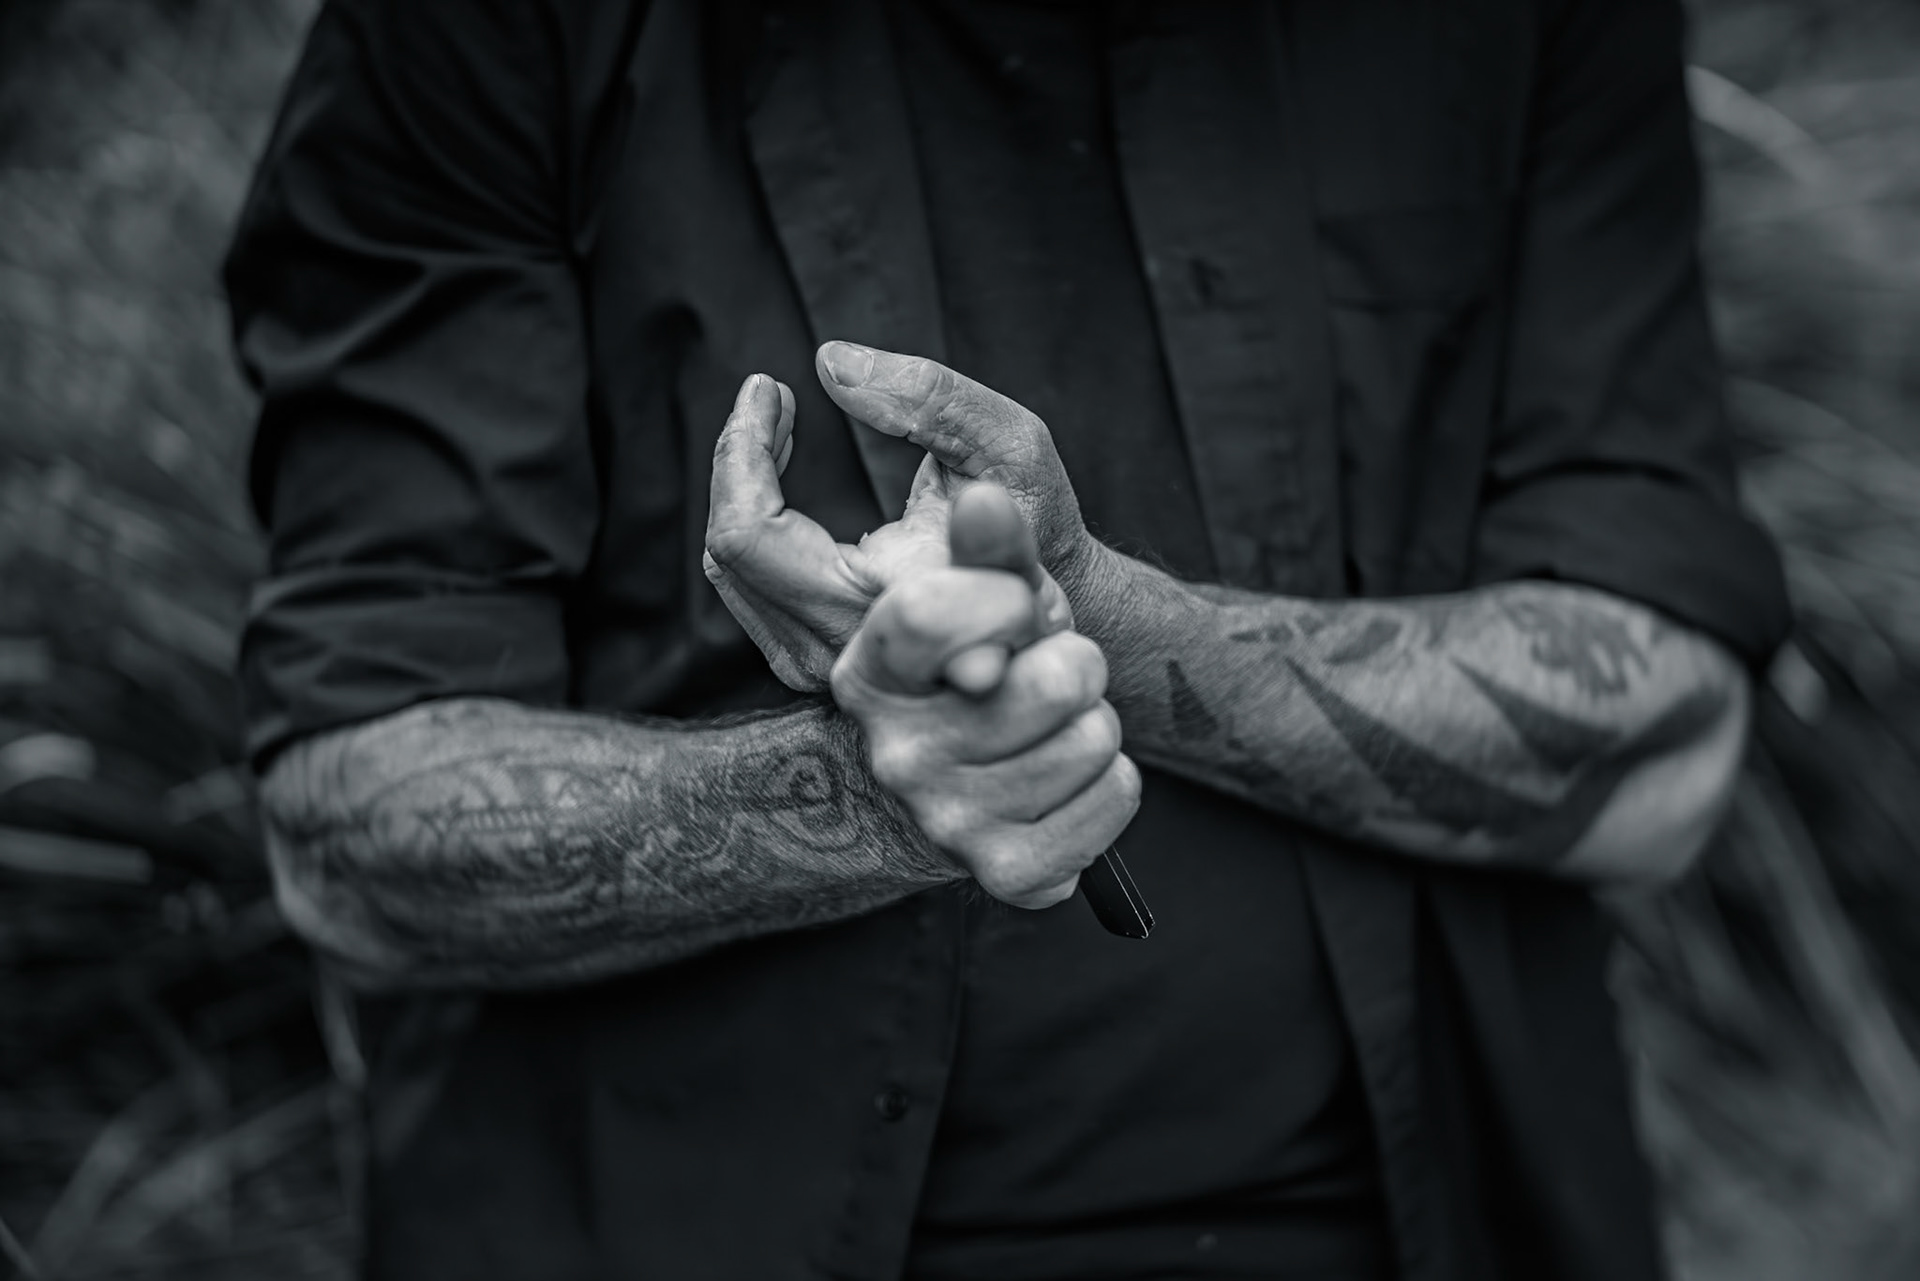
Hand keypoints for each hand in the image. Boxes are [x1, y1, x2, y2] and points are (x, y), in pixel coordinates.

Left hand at [704, 369, 1072, 689]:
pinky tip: (782, 478)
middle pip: (731, 558)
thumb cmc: (1043, 529)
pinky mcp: (826, 661)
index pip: (752, 537)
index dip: (742, 452)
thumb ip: (933, 400)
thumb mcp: (1013, 447)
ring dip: (744, 492)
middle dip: (738, 461)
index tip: (769, 388)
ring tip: (777, 427)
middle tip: (770, 398)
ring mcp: (832, 668)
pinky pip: (757, 593)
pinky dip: (758, 527)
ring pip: (735, 579)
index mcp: (888, 604)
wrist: (1064, 619)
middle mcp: (848, 653)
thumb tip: (831, 363)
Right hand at [830, 490, 1140, 909]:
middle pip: (1056, 678)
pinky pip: (1117, 797)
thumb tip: (984, 495)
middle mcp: (896, 753)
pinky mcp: (1010, 872)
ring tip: (1051, 729)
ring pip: (1096, 738)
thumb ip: (989, 546)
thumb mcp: (985, 599)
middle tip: (1039, 678)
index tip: (1015, 609)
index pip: (931, 611)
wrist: (974, 786)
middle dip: (1073, 662)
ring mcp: (949, 821)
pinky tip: (1067, 781)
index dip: (1003, 599)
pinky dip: (1112, 783)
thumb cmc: (985, 670)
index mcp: (870, 672)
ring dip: (1094, 723)